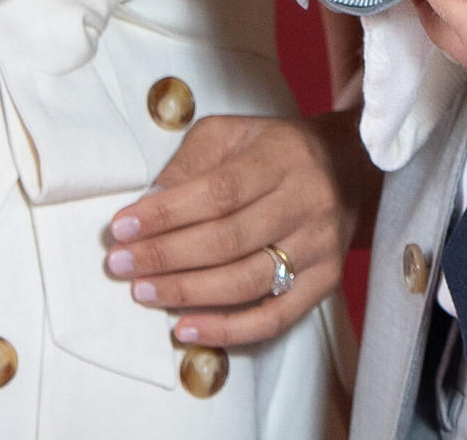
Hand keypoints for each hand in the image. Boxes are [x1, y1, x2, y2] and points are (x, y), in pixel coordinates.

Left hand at [104, 111, 376, 345]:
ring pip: (246, 282)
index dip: (167, 214)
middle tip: (120, 265)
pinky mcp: (325, 281)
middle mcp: (306, 201)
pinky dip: (227, 331)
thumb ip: (190, 163)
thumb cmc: (273, 149)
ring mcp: (319, 245)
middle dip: (166, 256)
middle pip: (228, 240)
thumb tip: (147, 206)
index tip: (121, 227)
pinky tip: (186, 330)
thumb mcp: (232, 134)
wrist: (346, 166)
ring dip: (187, 293)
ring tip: (144, 292)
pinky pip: (274, 318)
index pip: (218, 192)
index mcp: (282, 156)